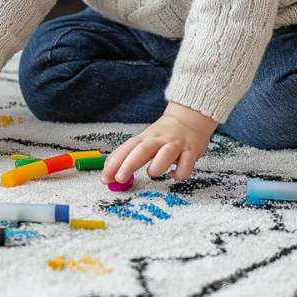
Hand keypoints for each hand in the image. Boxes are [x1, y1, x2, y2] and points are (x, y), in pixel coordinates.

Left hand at [102, 102, 216, 184]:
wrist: (189, 118)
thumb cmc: (163, 135)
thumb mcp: (144, 141)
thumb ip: (128, 155)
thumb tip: (108, 171)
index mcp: (145, 138)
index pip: (126, 149)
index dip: (114, 163)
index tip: (105, 177)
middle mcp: (158, 140)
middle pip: (142, 150)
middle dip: (129, 164)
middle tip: (119, 178)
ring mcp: (175, 145)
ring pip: (165, 154)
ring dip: (156, 166)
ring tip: (151, 173)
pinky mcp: (191, 151)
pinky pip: (186, 164)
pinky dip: (179, 173)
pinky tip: (174, 175)